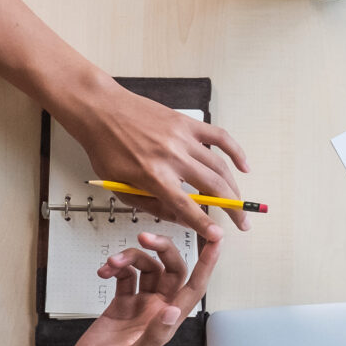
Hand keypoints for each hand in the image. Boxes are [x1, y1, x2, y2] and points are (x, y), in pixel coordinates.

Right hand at [57, 231, 220, 345]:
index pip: (195, 287)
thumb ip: (154, 336)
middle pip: (171, 269)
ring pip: (147, 268)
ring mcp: (140, 305)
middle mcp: (158, 309)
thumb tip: (174, 311)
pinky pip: (126, 276)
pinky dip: (117, 268)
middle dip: (161, 249)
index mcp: (168, 321)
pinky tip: (104, 271)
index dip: (207, 264)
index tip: (217, 240)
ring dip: (131, 258)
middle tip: (144, 236)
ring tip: (110, 263)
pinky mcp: (121, 303)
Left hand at [63, 77, 254, 241]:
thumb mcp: (121, 187)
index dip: (204, 223)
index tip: (218, 236)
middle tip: (241, 222)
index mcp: (152, 175)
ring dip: (234, 186)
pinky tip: (243, 165)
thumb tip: (180, 218)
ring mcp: (182, 137)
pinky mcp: (187, 123)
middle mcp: (171, 156)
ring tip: (239, 201)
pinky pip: (220, 137)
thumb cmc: (107, 148)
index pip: (186, 205)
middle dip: (232, 208)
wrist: (102, 110)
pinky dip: (235, 151)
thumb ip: (153, 205)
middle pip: (212, 186)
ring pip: (219, 166)